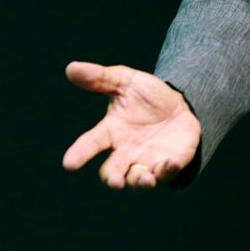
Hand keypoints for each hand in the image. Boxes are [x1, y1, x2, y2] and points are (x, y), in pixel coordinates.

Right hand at [62, 62, 201, 189]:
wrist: (180, 104)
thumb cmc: (146, 97)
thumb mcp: (126, 82)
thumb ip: (101, 78)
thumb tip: (71, 68)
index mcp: (111, 132)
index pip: (90, 144)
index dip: (79, 154)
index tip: (69, 163)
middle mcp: (126, 152)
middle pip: (112, 172)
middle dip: (113, 178)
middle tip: (115, 182)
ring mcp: (147, 161)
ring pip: (138, 181)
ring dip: (139, 182)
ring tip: (145, 179)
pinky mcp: (170, 163)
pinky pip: (167, 174)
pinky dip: (167, 171)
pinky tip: (170, 163)